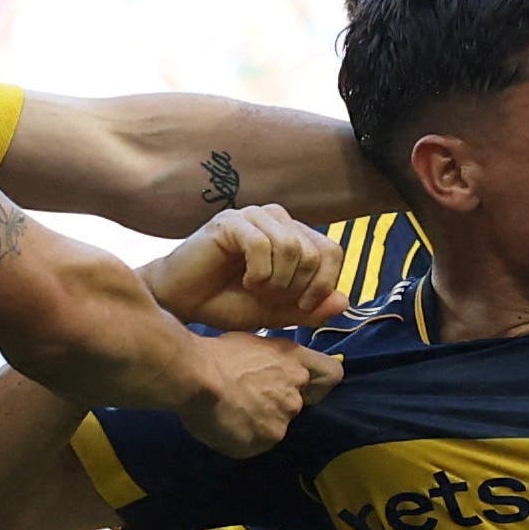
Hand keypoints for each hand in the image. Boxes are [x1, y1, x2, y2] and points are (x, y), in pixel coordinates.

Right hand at [142, 205, 342, 330]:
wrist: (183, 302)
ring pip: (291, 247)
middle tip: (271, 297)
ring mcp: (253, 216)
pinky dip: (258, 273)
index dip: (324, 284)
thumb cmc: (225, 302)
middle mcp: (277, 220)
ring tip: (256, 289)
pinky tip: (245, 280)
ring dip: (277, 280)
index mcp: (292, 236)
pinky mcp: (231, 221)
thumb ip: (309, 309)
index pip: (331, 251)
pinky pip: (261, 245)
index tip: (304, 307)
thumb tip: (345, 302)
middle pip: (314, 252)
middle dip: (297, 287)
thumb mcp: (276, 313)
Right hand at [178, 334, 339, 458]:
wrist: (195, 377)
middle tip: (246, 400)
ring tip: (231, 414)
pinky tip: (226, 427)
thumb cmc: (214, 355)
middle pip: (296, 405)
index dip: (319, 384)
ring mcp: (284, 418)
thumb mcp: (250, 344)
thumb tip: (266, 372)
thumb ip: (270, 361)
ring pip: (276, 426)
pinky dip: (244, 440)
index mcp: (294, 361)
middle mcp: (296, 391)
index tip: (304, 388)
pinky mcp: (267, 439)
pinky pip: (258, 444)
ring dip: (258, 424)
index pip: (332, 374)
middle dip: (275, 406)